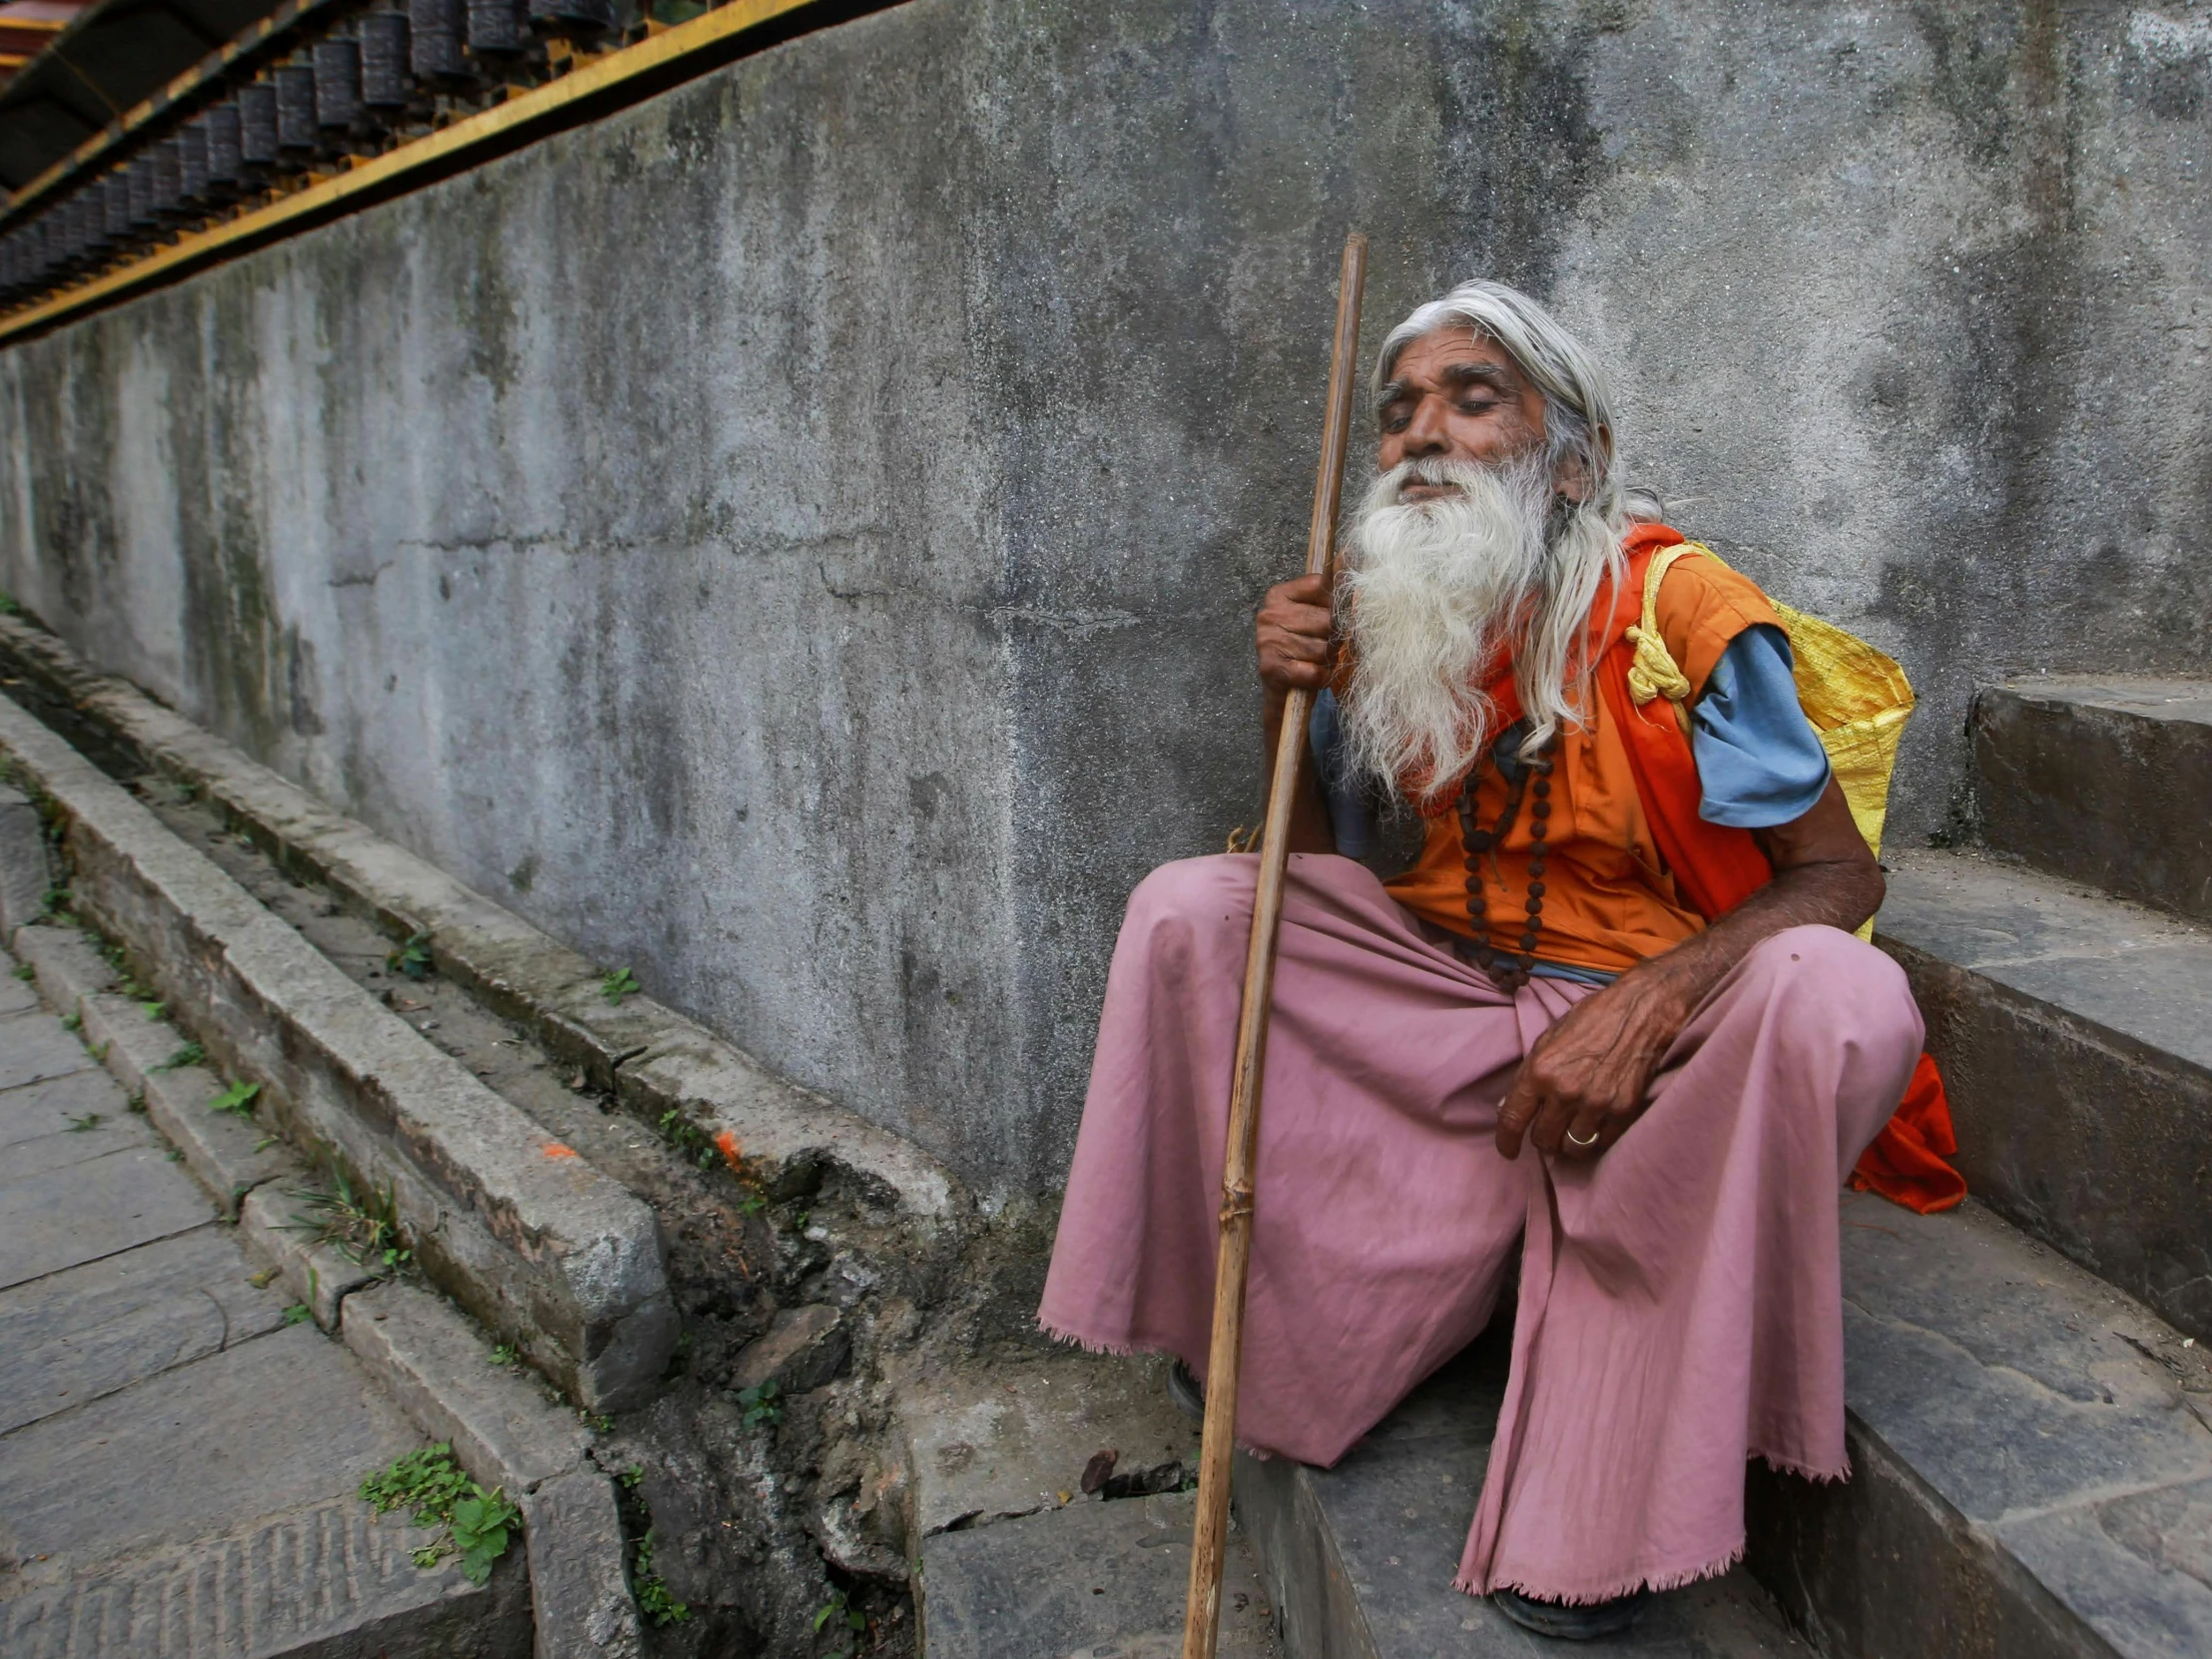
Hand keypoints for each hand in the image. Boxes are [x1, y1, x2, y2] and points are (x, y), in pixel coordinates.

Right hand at [1256, 572, 1334, 700]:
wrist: (1284, 694)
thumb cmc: (1305, 649)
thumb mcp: (1318, 613)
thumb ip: (1332, 588)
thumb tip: (1349, 552)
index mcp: (1279, 594)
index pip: (1323, 586)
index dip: (1336, 606)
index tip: (1330, 619)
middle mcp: (1269, 614)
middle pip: (1327, 620)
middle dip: (1334, 638)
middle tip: (1326, 648)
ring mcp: (1267, 641)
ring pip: (1322, 648)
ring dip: (1327, 660)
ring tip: (1317, 662)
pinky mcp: (1270, 668)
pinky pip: (1313, 671)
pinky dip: (1319, 677)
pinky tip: (1312, 676)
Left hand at [1494, 969, 1691, 1161]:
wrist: (1640, 1011)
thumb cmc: (1591, 1019)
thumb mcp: (1548, 1040)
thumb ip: (1529, 1075)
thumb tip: (1510, 1106)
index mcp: (1540, 1071)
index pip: (1513, 1120)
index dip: (1506, 1142)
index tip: (1508, 1151)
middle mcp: (1565, 1092)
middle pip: (1543, 1140)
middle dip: (1542, 1139)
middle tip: (1548, 1131)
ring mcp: (1596, 1103)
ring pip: (1572, 1147)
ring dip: (1569, 1143)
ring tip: (1572, 1130)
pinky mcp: (1623, 1110)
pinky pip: (1602, 1143)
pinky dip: (1596, 1140)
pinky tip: (1595, 1126)